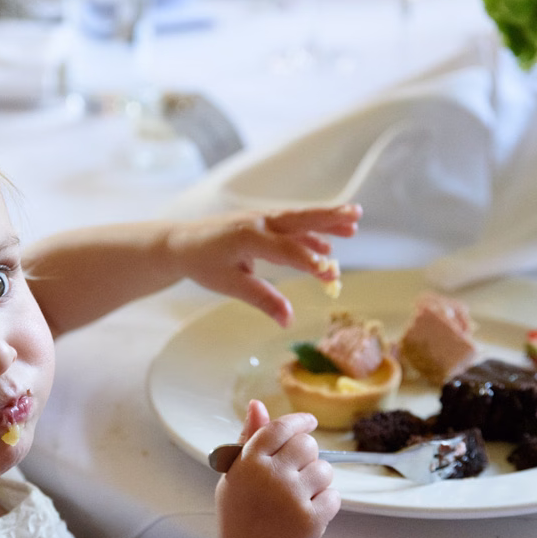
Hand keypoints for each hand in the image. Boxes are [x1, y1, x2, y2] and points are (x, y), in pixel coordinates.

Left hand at [168, 205, 360, 326]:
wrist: (181, 243)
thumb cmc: (203, 264)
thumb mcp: (229, 285)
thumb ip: (261, 299)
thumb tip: (288, 320)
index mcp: (246, 237)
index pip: (284, 250)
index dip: (308, 261)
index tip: (330, 273)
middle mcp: (257, 222)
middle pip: (298, 219)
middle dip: (327, 218)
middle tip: (355, 216)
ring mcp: (260, 219)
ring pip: (298, 218)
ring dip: (325, 220)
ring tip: (353, 221)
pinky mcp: (261, 222)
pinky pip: (289, 226)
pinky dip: (309, 232)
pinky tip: (326, 245)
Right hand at [214, 400, 339, 537]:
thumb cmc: (240, 515)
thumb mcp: (235, 475)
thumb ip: (249, 439)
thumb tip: (258, 404)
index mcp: (248, 463)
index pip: (280, 427)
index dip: (299, 421)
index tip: (309, 422)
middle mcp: (271, 477)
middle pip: (307, 444)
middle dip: (307, 453)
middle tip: (297, 470)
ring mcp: (293, 498)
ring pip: (324, 469)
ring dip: (317, 478)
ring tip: (301, 493)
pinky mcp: (312, 519)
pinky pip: (334, 495)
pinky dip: (326, 501)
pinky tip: (308, 510)